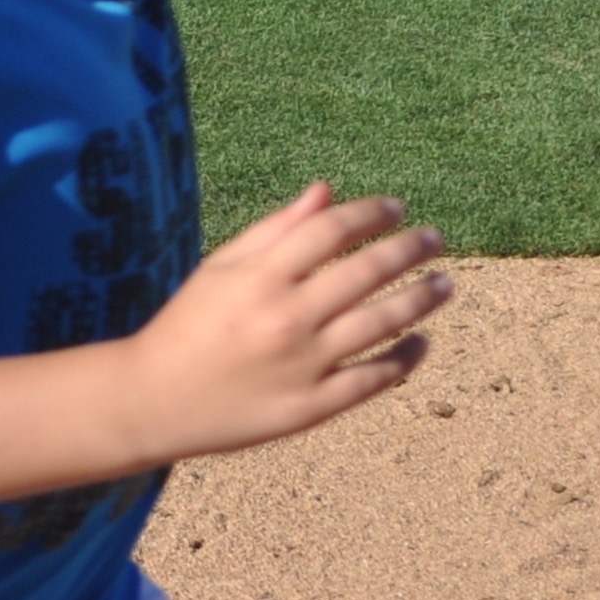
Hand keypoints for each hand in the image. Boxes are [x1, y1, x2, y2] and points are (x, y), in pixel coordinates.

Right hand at [121, 183, 448, 461]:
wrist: (153, 401)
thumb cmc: (187, 325)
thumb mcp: (221, 268)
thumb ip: (275, 230)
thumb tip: (327, 193)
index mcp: (260, 277)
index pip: (331, 230)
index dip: (371, 213)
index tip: (397, 208)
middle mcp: (286, 317)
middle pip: (367, 270)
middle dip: (411, 249)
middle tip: (435, 239)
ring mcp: (303, 364)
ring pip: (383, 323)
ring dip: (422, 298)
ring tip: (446, 284)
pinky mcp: (312, 407)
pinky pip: (375, 378)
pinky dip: (406, 359)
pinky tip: (422, 342)